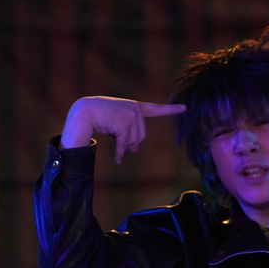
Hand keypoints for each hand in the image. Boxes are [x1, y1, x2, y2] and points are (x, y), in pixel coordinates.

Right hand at [61, 96, 184, 163]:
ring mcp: (131, 115)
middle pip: (142, 136)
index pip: (156, 109)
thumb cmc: (99, 118)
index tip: (184, 108)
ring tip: (111, 137)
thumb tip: (136, 149)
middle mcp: (136, 109)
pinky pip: (125, 144)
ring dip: (124, 146)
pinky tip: (118, 160)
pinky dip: (120, 153)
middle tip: (117, 140)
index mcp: (136, 107)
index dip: (171, 110)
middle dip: (130, 143)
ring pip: (135, 141)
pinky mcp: (124, 123)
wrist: (84, 112)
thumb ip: (129, 135)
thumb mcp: (117, 127)